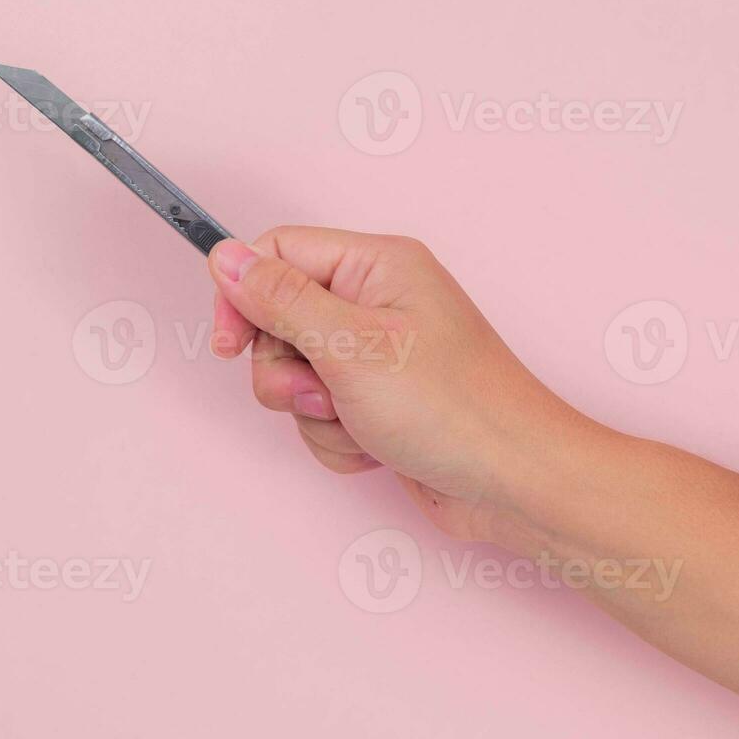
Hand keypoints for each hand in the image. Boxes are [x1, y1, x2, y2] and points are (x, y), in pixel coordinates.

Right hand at [206, 227, 590, 544]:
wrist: (513, 485)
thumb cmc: (455, 410)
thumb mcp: (351, 348)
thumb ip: (280, 300)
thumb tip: (224, 257)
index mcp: (379, 265)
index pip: (278, 253)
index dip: (243, 297)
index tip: (228, 346)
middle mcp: (378, 302)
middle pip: (278, 320)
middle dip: (286, 372)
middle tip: (322, 394)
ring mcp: (379, 355)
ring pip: (296, 377)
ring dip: (314, 414)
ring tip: (361, 424)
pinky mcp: (379, 403)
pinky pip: (321, 416)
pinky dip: (337, 439)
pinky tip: (377, 448)